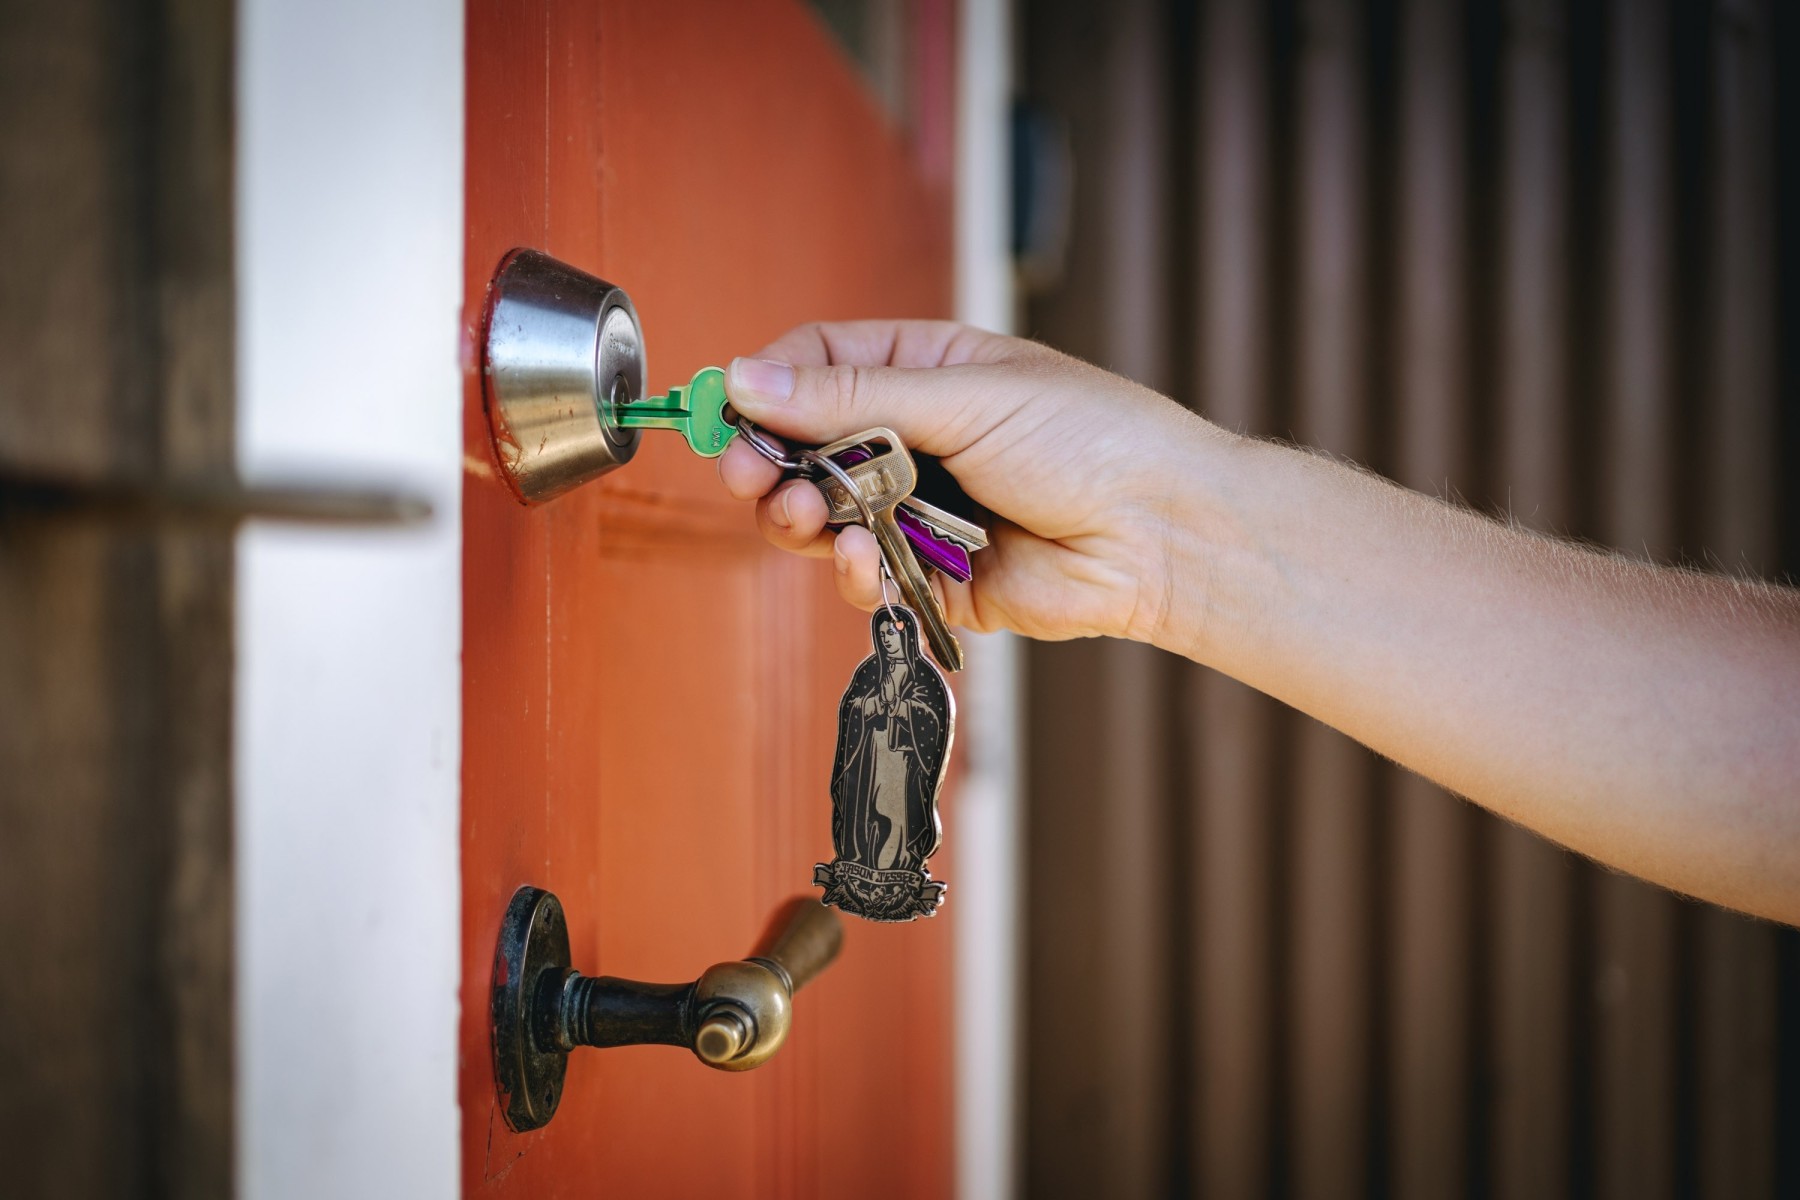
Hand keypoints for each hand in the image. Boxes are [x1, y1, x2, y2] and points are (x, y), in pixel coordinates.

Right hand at [718, 320, 1224, 642]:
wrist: (1161, 534)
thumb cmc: (1089, 440)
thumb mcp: (965, 398)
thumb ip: (851, 398)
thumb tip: (748, 379)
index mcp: (925, 373)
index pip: (817, 367)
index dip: (767, 389)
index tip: (732, 416)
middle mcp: (915, 439)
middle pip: (806, 449)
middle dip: (771, 465)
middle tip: (751, 480)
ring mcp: (919, 510)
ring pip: (825, 517)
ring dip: (804, 519)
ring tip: (809, 519)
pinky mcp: (930, 577)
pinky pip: (865, 577)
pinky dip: (850, 573)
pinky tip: (858, 561)